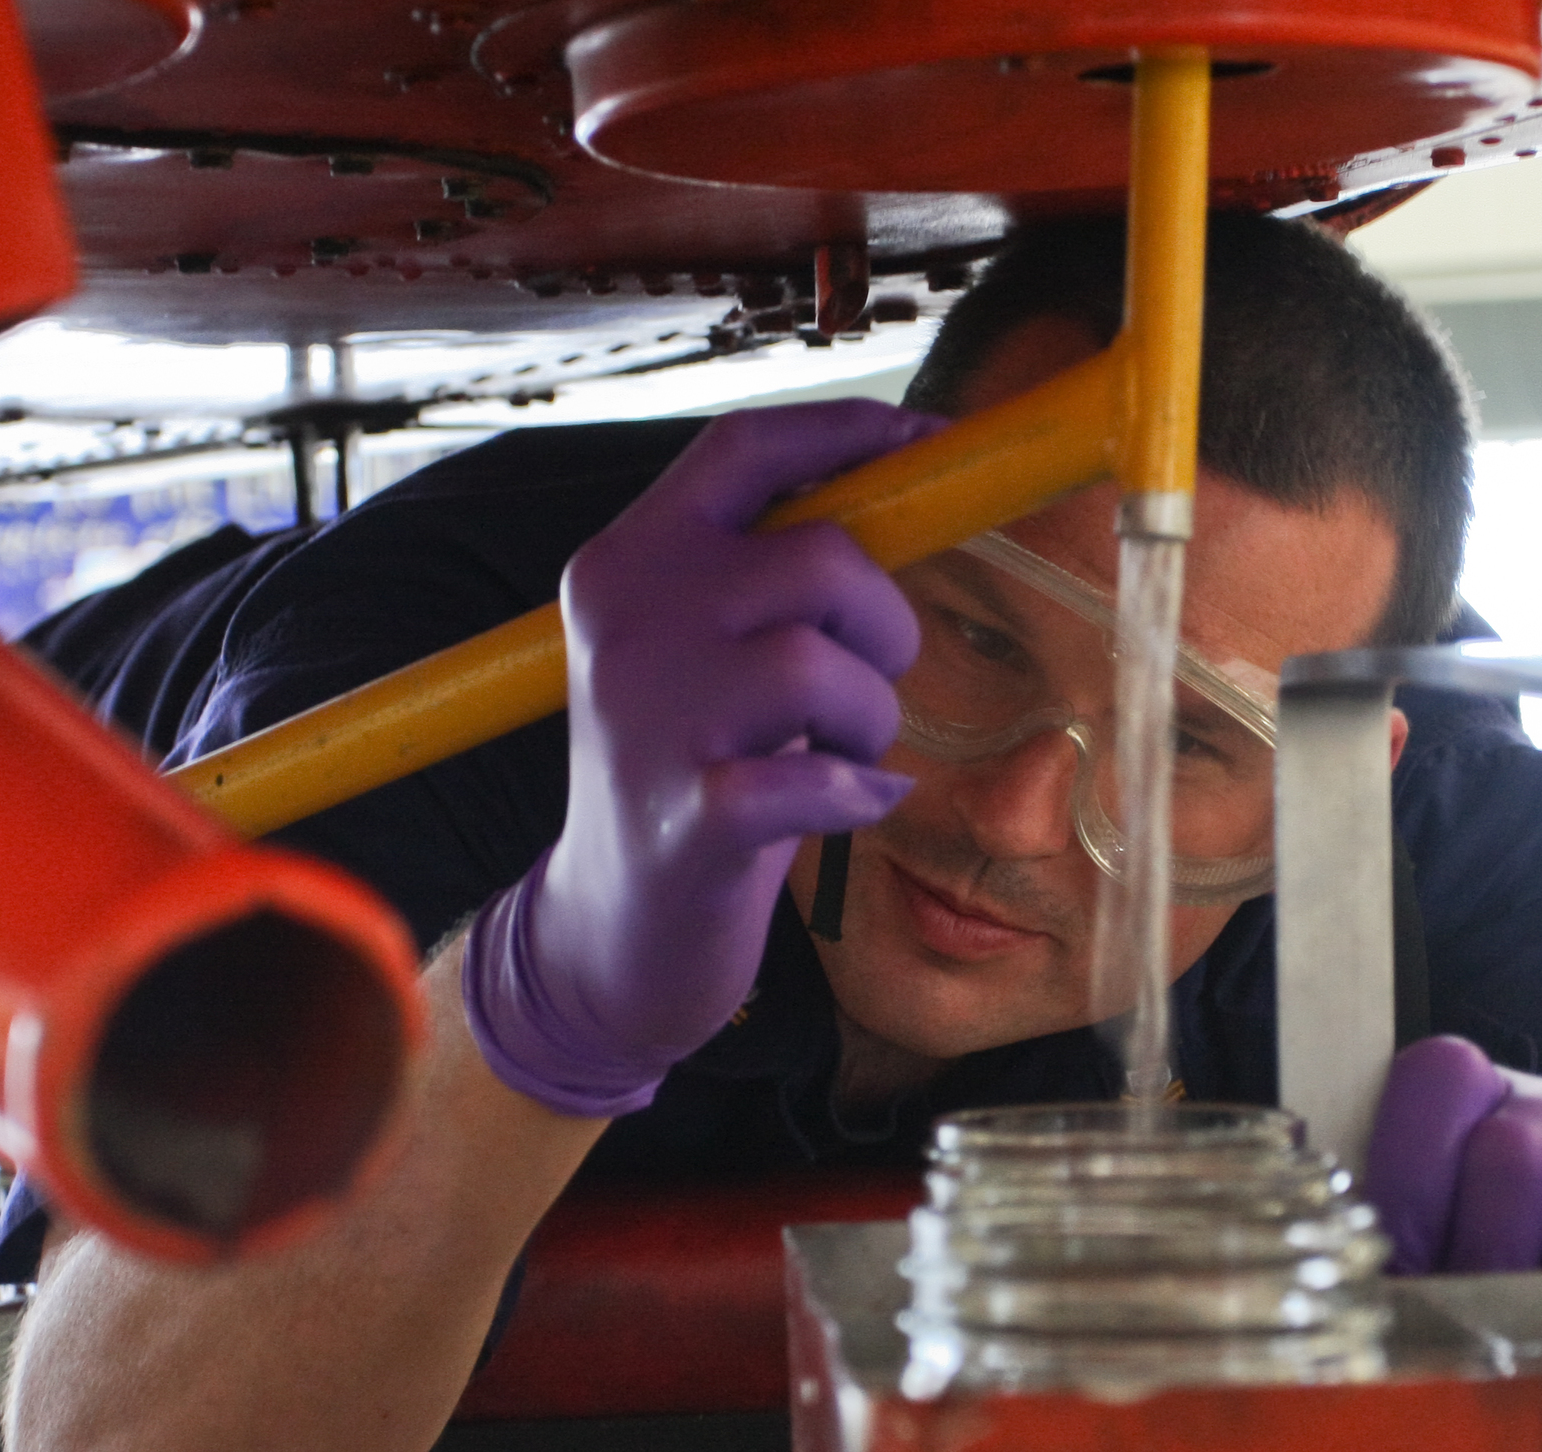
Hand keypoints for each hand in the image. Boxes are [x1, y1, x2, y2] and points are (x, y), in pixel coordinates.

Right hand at [466, 401, 941, 1115]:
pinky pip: (818, 780)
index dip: (850, 430)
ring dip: (872, 717)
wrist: (610, 930)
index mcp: (627, 563)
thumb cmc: (693, 768)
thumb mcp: (700, 646)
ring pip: (827, 666)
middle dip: (883, 624)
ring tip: (838, 755)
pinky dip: (859, 794)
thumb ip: (764, 569)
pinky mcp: (688, 818)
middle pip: (821, 557)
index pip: (743, 449)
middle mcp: (628, 625)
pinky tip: (849, 805)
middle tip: (865, 685)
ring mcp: (650, 721)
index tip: (931, 441)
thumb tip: (902, 482)